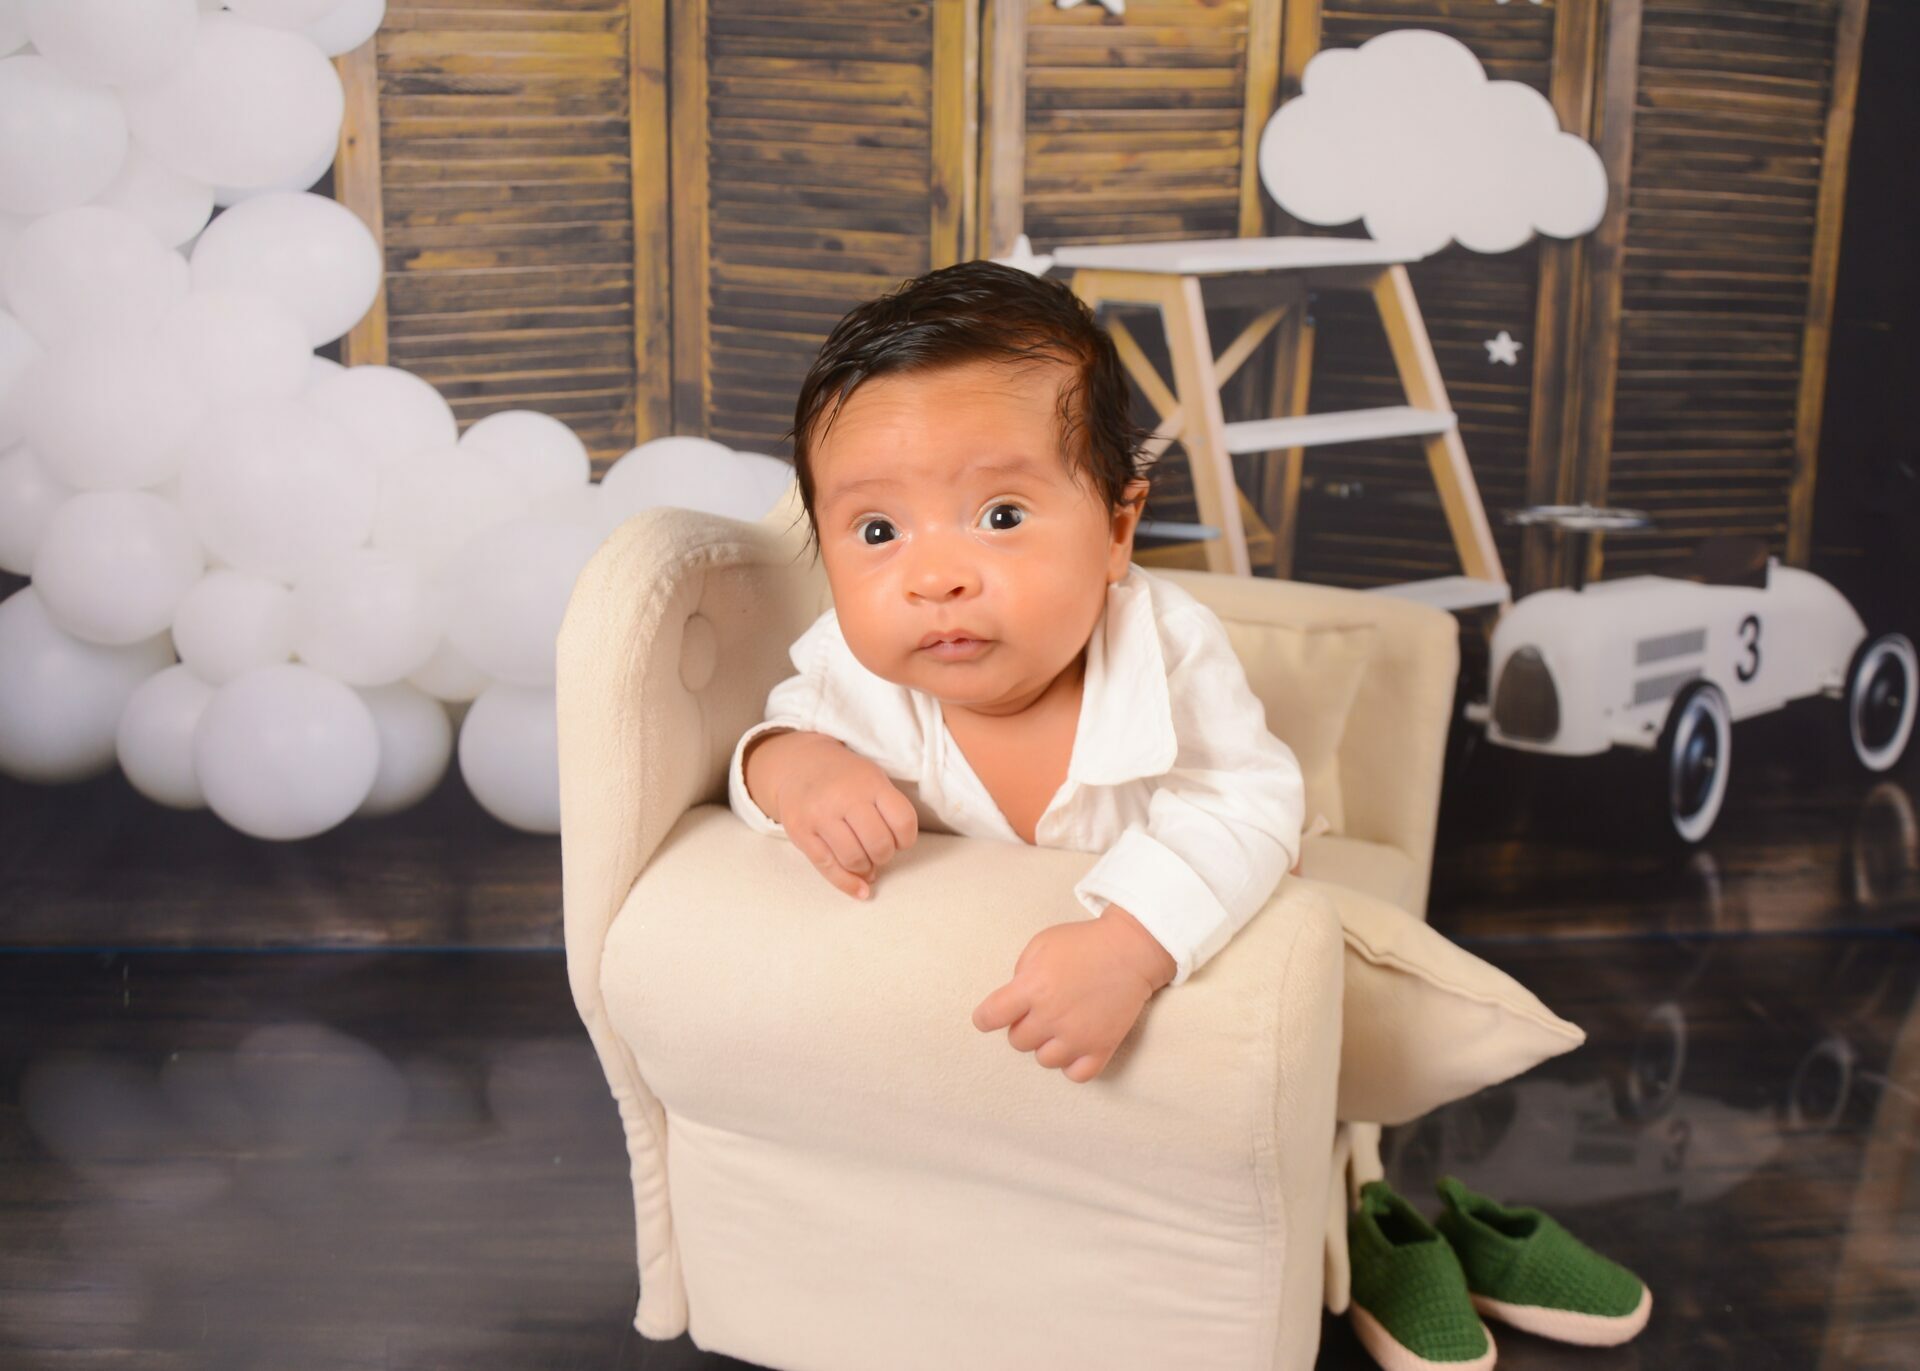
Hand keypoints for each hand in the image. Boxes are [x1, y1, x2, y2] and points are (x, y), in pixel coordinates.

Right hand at [771, 736, 918, 899]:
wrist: (798, 765)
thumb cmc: (843, 778)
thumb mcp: (871, 779)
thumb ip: (884, 815)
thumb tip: (879, 870)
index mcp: (870, 782)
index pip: (903, 820)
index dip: (906, 838)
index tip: (900, 839)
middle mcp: (844, 797)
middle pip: (879, 844)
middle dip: (884, 855)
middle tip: (878, 850)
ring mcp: (820, 815)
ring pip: (854, 859)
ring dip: (866, 868)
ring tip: (863, 860)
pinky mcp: (800, 832)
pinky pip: (827, 867)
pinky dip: (847, 884)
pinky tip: (859, 890)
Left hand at [971, 912, 1168, 1083]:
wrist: (1131, 950)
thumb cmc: (1083, 944)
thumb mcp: (1041, 944)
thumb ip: (1021, 973)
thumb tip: (1013, 1000)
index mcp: (1032, 987)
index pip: (990, 1017)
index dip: (986, 1018)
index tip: (992, 1016)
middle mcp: (1051, 1016)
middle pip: (1017, 1041)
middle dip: (1023, 1025)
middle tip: (1040, 1010)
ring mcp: (1078, 1035)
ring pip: (1044, 1060)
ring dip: (1047, 1045)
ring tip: (1060, 1026)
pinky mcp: (1102, 1047)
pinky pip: (1076, 1075)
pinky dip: (1072, 1064)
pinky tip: (1075, 1046)